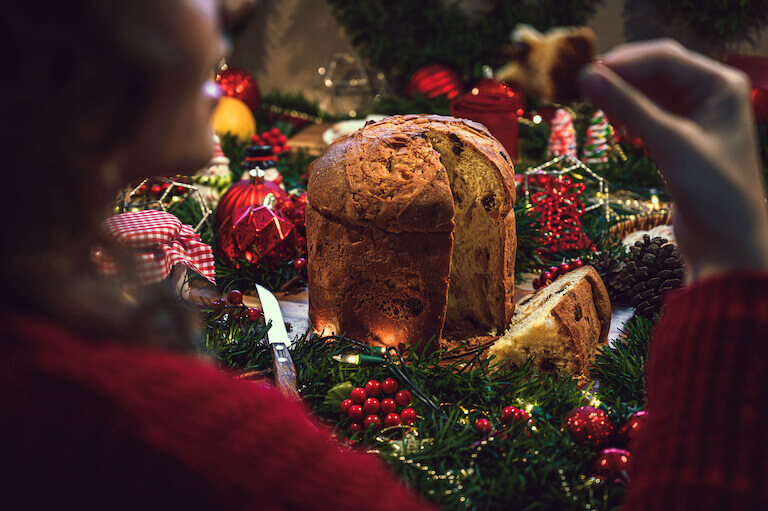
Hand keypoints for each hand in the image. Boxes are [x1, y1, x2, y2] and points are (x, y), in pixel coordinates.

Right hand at [580, 39, 767, 281]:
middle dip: (621, 80)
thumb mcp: (670, 144)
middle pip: (655, 72)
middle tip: (583, 91)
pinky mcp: (681, 139)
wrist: (728, 243)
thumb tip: (587, 78)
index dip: (623, 63)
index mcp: (720, 85)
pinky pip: (648, 116)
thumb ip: (628, 108)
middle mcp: (711, 95)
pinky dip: (630, 120)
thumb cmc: (714, 192)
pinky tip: (622, 135)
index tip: (585, 75)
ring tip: (604, 117)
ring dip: (623, 101)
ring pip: (648, 94)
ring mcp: (696, 117)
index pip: (664, 58)